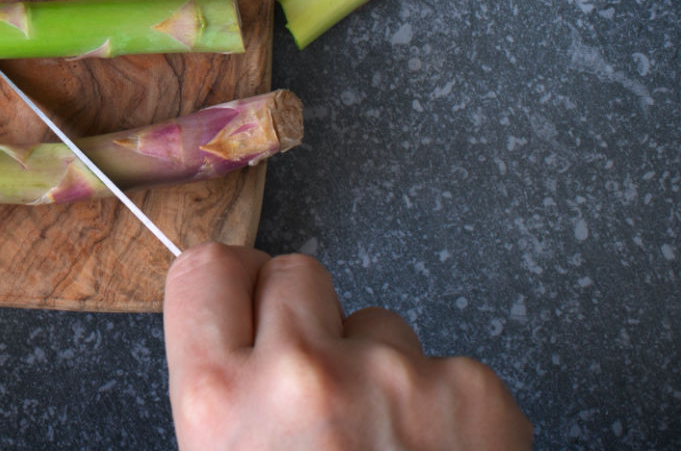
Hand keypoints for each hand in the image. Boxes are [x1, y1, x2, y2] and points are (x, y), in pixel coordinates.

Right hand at [164, 244, 530, 450]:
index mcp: (218, 400)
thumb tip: (239, 338)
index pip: (207, 269)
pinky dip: (451, 410)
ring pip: (381, 323)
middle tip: (324, 387)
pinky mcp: (474, 391)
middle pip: (297, 274)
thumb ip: (227, 403)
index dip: (235, 286)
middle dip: (312, 321)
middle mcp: (298, 371)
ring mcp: (391, 376)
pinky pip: (452, 367)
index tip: (252, 305)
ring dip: (383, 371)